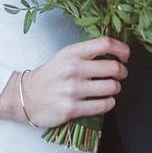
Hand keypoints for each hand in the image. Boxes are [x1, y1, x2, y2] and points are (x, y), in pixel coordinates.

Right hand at [0, 37, 129, 127]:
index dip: (122, 49)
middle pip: (113, 68)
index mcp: (72, 53)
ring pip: (111, 87)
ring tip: (110, 89)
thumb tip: (116, 52)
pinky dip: (109, 103)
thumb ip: (87, 53)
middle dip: (122, 72)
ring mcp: (72, 90)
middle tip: (120, 75)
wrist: (25, 96)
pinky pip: (103, 106)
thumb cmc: (50, 75)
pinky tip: (104, 101)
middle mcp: (73, 69)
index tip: (126, 56)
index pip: (105, 44)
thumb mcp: (65, 56)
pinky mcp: (72, 109)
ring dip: (116, 89)